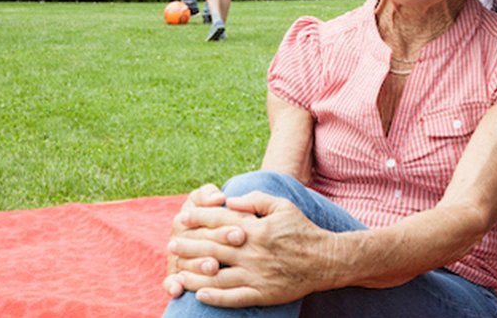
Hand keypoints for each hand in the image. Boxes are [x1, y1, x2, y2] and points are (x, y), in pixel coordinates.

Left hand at [168, 191, 337, 306]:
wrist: (326, 260)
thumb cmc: (302, 230)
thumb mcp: (282, 206)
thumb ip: (255, 200)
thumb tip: (230, 199)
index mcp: (256, 228)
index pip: (220, 221)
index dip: (198, 218)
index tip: (182, 217)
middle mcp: (253, 252)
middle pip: (212, 248)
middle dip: (189, 245)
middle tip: (171, 245)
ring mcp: (256, 275)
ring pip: (218, 276)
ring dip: (195, 274)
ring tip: (177, 273)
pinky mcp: (262, 293)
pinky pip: (234, 298)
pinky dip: (215, 298)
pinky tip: (200, 296)